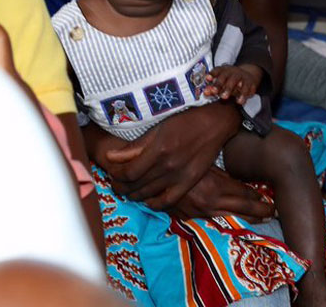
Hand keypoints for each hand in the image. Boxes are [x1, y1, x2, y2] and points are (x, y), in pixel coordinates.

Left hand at [102, 102, 239, 210]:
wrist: (215, 124)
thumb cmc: (185, 122)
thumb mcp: (158, 129)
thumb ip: (134, 146)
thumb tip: (110, 157)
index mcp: (157, 150)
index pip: (128, 173)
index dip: (116, 176)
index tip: (112, 173)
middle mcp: (167, 166)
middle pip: (135, 186)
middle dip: (120, 187)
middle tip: (116, 184)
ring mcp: (179, 176)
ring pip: (148, 194)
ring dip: (134, 195)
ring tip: (129, 190)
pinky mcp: (189, 181)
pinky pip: (168, 200)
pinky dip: (154, 204)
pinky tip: (148, 199)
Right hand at [168, 167, 275, 220]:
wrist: (151, 179)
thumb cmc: (180, 164)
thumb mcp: (205, 165)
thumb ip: (224, 177)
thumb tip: (243, 185)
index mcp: (216, 187)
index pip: (245, 194)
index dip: (258, 197)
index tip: (268, 197)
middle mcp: (211, 203)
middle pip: (243, 209)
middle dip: (261, 211)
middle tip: (274, 211)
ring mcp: (201, 213)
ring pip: (232, 219)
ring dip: (248, 219)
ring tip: (262, 219)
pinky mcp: (191, 219)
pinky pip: (215, 222)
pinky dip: (228, 223)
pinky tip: (236, 224)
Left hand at [205, 65, 261, 103]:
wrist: (249, 75)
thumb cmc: (231, 80)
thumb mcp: (223, 82)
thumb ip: (213, 88)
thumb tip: (206, 92)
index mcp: (224, 70)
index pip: (217, 70)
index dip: (212, 74)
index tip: (207, 78)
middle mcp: (232, 71)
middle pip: (224, 76)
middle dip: (218, 84)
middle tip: (214, 91)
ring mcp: (242, 76)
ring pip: (235, 80)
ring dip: (229, 88)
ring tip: (224, 97)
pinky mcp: (250, 82)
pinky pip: (247, 88)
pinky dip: (243, 94)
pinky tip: (239, 101)